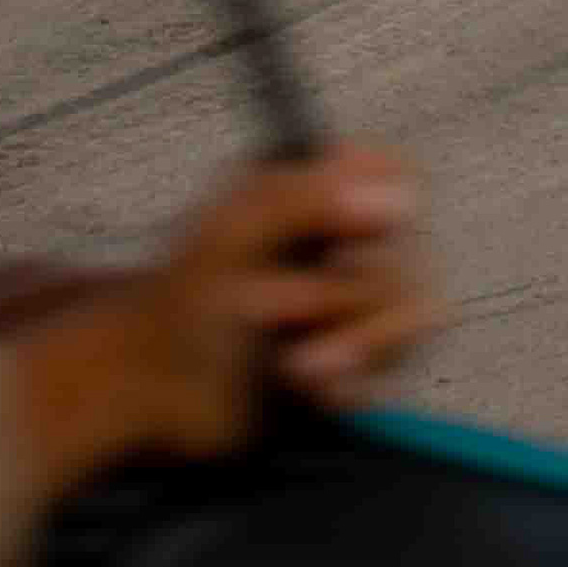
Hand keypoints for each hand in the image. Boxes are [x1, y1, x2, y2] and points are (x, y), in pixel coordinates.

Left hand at [6, 149, 428, 496]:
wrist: (152, 394)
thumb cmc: (174, 306)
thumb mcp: (228, 236)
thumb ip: (305, 202)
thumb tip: (393, 201)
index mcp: (311, 190)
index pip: (396, 173)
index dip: (388, 206)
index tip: (351, 240)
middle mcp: (341, 239)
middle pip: (411, 252)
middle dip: (352, 297)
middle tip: (284, 315)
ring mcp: (351, 302)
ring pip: (415, 312)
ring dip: (358, 344)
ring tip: (299, 364)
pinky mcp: (354, 359)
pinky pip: (396, 367)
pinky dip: (355, 381)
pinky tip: (310, 384)